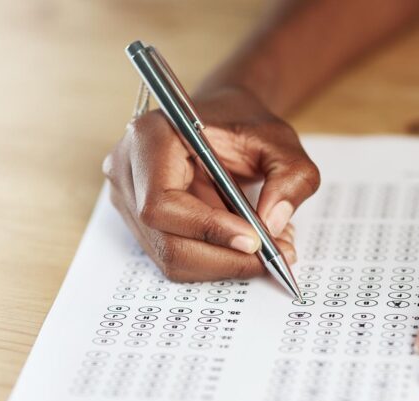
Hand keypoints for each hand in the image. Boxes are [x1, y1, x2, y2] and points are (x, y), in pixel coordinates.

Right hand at [102, 86, 318, 281]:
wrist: (225, 120)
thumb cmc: (245, 125)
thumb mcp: (281, 141)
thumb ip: (291, 177)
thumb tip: (273, 224)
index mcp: (150, 137)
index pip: (161, 203)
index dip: (206, 228)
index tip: (254, 239)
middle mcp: (128, 170)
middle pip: (165, 241)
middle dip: (223, 258)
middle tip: (273, 256)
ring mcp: (128, 199)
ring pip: (172, 258)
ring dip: (224, 263)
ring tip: (268, 248)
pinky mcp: (141, 222)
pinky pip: (177, 257)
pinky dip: (217, 260)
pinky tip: (246, 244)